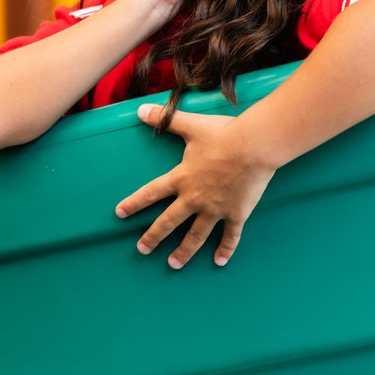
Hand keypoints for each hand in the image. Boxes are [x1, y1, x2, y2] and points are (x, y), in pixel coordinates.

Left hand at [115, 103, 276, 268]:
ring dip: (183, 252)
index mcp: (181, 178)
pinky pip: (230, 237)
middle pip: (169, 222)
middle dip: (153, 237)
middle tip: (141, 250)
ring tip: (173, 264)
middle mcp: (195, 198)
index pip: (151, 193)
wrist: (254, 146)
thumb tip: (139, 109)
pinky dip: (225, 250)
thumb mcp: (189, 125)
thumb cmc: (222, 134)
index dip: (134, 203)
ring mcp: (216, 209)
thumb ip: (163, 119)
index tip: (119, 214)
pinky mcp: (237, 214)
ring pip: (195, 236)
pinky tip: (219, 262)